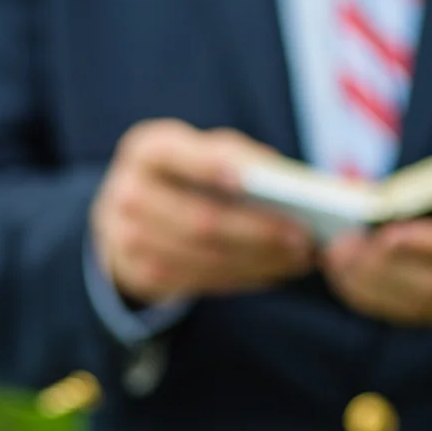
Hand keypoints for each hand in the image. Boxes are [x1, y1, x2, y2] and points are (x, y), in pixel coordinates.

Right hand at [91, 119, 315, 305]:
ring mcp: (128, 239)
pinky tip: (276, 270)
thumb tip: (290, 182)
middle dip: (258, 231)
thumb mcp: (200, 153)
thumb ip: (235, 157)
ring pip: (205, 256)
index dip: (217, 166)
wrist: (128, 216)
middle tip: (304, 237)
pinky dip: (245, 276)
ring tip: (300, 257)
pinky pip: (201, 280)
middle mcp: (129, 192)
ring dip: (259, 260)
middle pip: (201, 219)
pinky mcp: (140, 274)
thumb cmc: (185, 176)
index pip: (181, 155)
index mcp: (149, 150)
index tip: (258, 179)